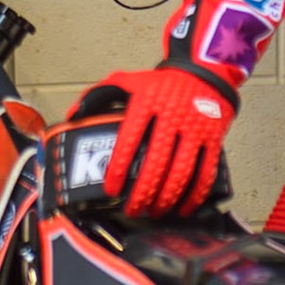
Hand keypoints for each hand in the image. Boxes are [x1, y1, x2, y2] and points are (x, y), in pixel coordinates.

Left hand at [81, 65, 234, 217]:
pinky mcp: (212, 139)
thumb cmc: (160, 83)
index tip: (111, 189)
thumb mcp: (129, 80)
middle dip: (143, 192)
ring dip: (166, 197)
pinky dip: (194, 195)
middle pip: (156, 162)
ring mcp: (194, 129)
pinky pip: (205, 172)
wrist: (204, 73)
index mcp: (147, 103)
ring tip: (154, 212)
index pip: (129, 139)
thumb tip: (72, 115)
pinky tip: (183, 209)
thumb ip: (98, 94)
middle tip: (132, 210)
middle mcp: (171, 116)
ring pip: (181, 171)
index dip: (119, 168)